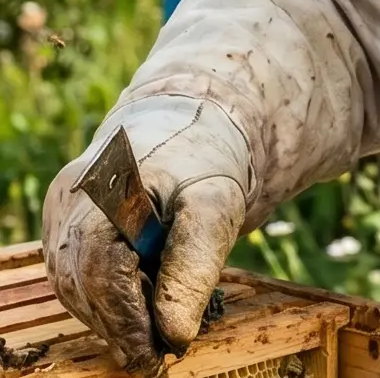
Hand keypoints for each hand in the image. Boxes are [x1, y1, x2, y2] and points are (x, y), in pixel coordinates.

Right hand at [43, 97, 252, 377]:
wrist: (184, 127)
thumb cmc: (204, 163)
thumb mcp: (217, 207)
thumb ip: (195, 266)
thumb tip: (175, 334)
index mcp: (108, 183)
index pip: (102, 266)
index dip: (127, 317)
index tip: (155, 355)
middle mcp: (71, 199)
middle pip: (82, 282)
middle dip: (120, 324)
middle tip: (156, 355)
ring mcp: (60, 212)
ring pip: (74, 284)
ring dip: (111, 315)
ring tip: (151, 331)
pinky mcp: (63, 225)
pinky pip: (74, 274)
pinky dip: (105, 297)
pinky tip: (138, 304)